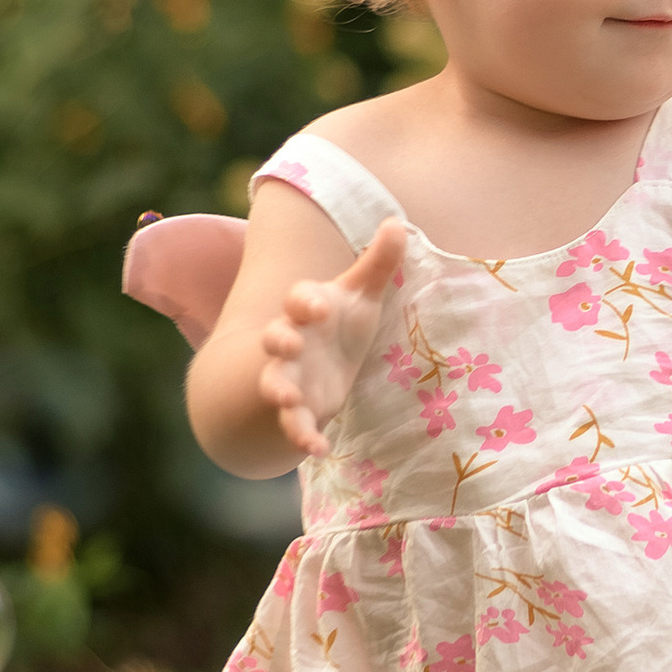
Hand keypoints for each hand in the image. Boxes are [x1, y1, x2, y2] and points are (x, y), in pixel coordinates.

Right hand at [258, 220, 408, 456]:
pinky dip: (302, 437)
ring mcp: (290, 377)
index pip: (299, 300)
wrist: (323, 365)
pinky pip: (295, 425)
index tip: (318, 305)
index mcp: (307, 309)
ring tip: (285, 401)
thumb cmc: (342, 322)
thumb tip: (396, 222)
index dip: (306, 302)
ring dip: (278, 391)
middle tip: (285, 344)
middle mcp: (291, 342)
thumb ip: (378, 262)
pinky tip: (316, 450)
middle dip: (278, 341)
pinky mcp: (299, 409)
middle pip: (276, 339)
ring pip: (275, 382)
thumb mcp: (362, 294)